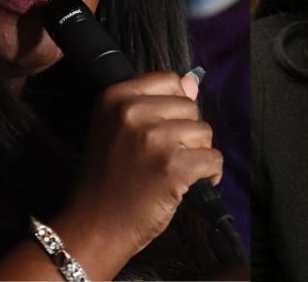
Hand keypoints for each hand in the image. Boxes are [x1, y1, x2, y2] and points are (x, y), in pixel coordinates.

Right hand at [68, 71, 222, 257]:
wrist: (93, 226)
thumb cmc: (107, 179)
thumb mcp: (118, 130)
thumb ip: (155, 102)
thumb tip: (192, 81)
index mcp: (115, 97)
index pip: (169, 81)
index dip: (173, 107)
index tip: (161, 129)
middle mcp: (133, 112)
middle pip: (190, 106)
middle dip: (186, 132)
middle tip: (163, 157)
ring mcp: (154, 139)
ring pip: (205, 132)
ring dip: (197, 153)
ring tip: (173, 171)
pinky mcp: (174, 166)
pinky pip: (213, 159)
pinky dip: (209, 174)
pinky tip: (189, 184)